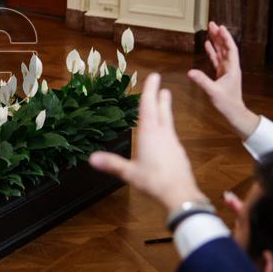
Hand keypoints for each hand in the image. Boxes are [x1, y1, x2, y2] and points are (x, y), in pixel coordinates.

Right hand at [89, 73, 204, 211]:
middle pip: (162, 111)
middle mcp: (163, 134)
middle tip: (162, 86)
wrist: (181, 195)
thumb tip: (91, 158)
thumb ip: (112, 164)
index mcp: (149, 134)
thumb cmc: (154, 181)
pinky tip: (166, 135)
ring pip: (169, 122)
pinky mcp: (179, 153)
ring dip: (166, 110)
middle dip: (160, 97)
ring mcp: (173, 143)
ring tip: (165, 103)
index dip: (150, 90)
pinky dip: (167, 128)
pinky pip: (171, 135)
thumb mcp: (129, 173)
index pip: (148, 107)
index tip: (154, 76)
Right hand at [186, 21, 259, 138]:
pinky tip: (207, 45)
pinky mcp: (221, 74)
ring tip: (209, 30)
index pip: (230, 49)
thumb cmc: (227, 103)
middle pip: (225, 47)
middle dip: (219, 35)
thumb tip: (190, 72)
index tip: (220, 27)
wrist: (234, 112)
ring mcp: (226, 70)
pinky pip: (216, 60)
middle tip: (212, 24)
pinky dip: (212, 52)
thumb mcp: (213, 92)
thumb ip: (202, 81)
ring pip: (220, 52)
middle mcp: (230, 67)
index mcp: (232, 69)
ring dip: (216, 41)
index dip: (225, 38)